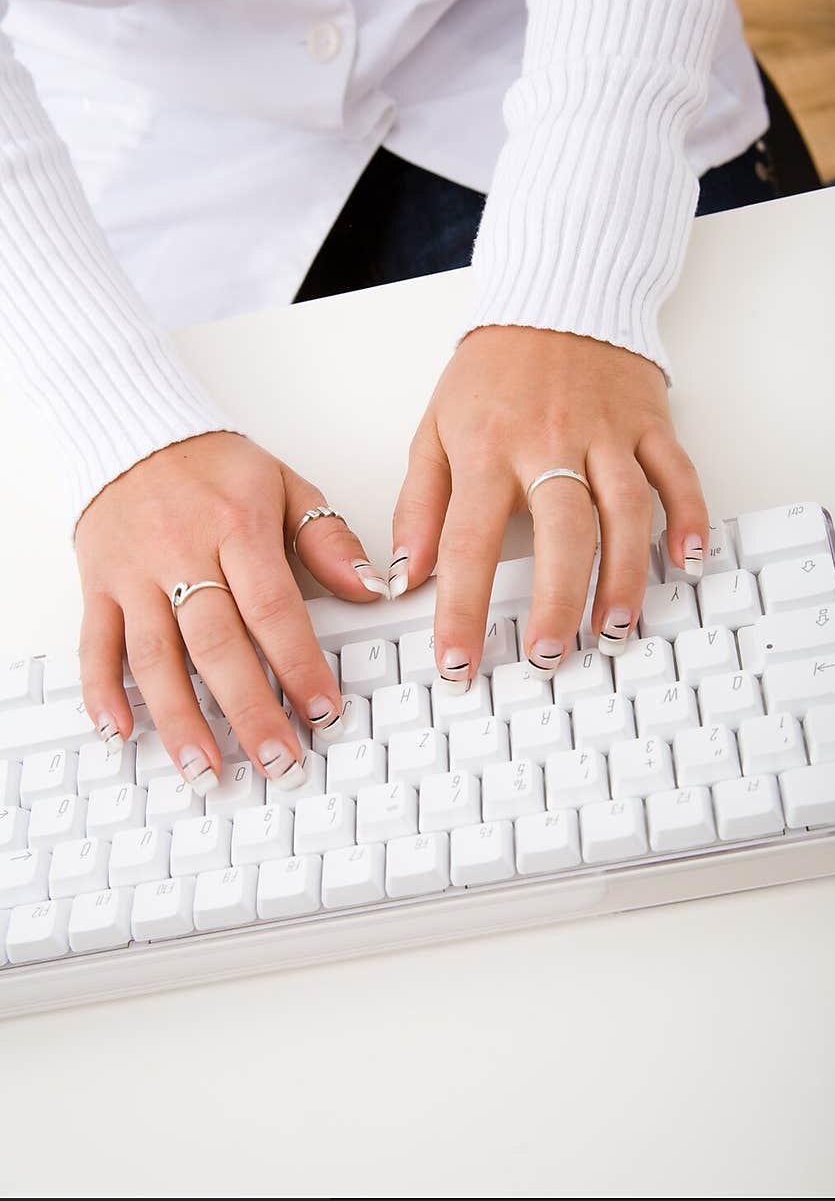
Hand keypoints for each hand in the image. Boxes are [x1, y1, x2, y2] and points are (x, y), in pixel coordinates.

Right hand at [75, 432, 387, 790]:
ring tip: (207, 771)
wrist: (133, 429)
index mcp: (237, 527)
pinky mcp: (97, 586)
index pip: (272, 609)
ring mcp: (133, 574)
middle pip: (216, 646)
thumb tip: (372, 588)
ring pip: (154, 657)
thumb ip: (328, 539)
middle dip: (250, 712)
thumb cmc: (216, 467)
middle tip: (278, 763)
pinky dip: (102, 692)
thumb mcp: (284, 485)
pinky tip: (122, 733)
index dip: (298, 665)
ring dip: (181, 721)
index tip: (324, 712)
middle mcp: (181, 554)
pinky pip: (95, 644)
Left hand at [392, 325, 707, 682]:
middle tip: (551, 657)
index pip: (468, 543)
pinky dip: (689, 519)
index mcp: (488, 451)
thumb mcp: (433, 431)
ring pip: (626, 511)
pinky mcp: (649, 423)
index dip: (461, 611)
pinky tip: (688, 563)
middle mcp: (550, 443)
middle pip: (561, 533)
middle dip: (558, 602)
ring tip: (617, 631)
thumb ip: (419, 506)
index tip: (458, 665)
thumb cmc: (489, 374)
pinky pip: (677, 474)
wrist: (553, 297)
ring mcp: (606, 433)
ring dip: (626, 577)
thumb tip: (404, 575)